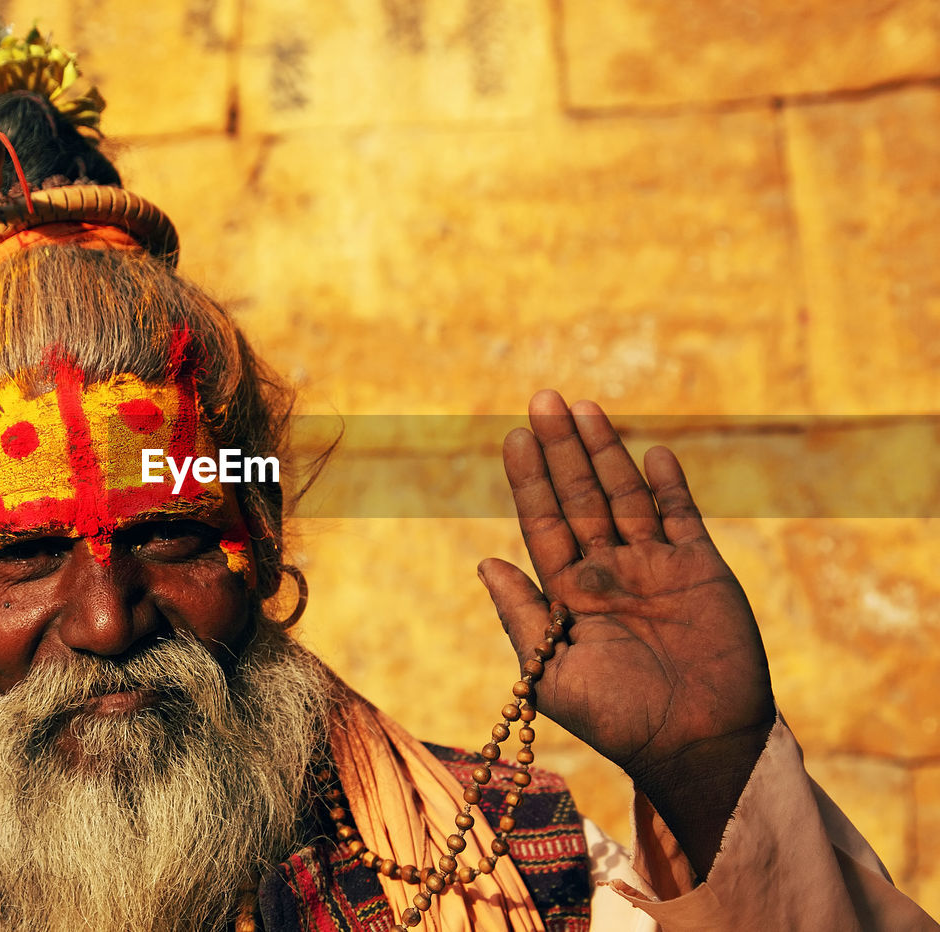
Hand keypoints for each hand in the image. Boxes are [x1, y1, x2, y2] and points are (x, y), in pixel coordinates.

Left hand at [478, 390, 774, 876]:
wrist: (698, 744)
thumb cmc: (619, 721)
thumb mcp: (553, 674)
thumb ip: (523, 617)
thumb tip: (485, 562)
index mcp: (570, 594)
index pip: (543, 523)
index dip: (530, 480)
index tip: (514, 436)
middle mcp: (608, 571)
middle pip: (579, 497)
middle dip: (562, 449)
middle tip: (543, 399)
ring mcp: (654, 566)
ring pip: (625, 496)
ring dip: (605, 452)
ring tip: (584, 407)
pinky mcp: (700, 570)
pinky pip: (681, 516)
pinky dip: (668, 484)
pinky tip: (651, 452)